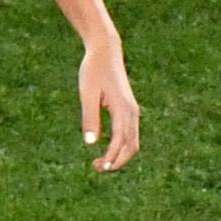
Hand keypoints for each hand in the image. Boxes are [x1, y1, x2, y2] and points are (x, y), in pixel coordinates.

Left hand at [79, 41, 140, 171]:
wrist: (105, 51)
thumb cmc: (93, 70)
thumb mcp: (87, 93)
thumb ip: (90, 117)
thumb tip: (90, 143)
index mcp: (123, 109)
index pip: (121, 141)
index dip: (113, 156)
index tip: (101, 167)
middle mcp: (132, 112)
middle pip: (132, 145)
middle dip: (118, 160)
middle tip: (97, 168)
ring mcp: (132, 111)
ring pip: (133, 141)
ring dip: (120, 155)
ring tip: (100, 163)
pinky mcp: (129, 109)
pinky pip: (130, 134)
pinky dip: (122, 146)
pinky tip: (107, 149)